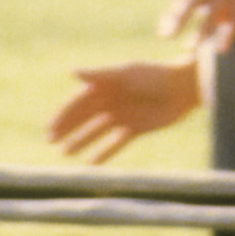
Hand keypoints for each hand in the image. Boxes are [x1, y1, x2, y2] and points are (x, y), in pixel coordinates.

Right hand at [47, 59, 203, 162]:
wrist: (183, 88)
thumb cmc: (154, 75)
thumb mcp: (127, 74)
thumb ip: (100, 75)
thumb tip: (72, 71)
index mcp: (107, 85)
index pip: (79, 102)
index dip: (64, 115)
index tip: (51, 129)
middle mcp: (112, 101)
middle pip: (85, 117)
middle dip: (68, 129)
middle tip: (51, 142)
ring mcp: (123, 115)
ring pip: (97, 131)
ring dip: (81, 141)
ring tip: (65, 153)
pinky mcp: (135, 129)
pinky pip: (115, 143)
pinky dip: (103, 152)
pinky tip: (90, 164)